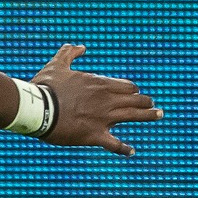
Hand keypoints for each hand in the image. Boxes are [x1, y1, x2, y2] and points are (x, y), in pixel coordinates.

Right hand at [32, 44, 162, 156]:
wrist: (38, 108)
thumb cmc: (46, 86)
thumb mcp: (57, 65)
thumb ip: (69, 54)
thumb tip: (80, 46)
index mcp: (99, 83)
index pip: (126, 86)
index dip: (133, 90)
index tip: (135, 93)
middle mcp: (106, 100)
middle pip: (136, 100)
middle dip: (146, 101)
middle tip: (153, 104)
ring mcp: (103, 118)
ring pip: (134, 116)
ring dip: (149, 115)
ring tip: (159, 115)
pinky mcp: (95, 136)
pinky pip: (115, 144)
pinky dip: (124, 148)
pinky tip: (131, 151)